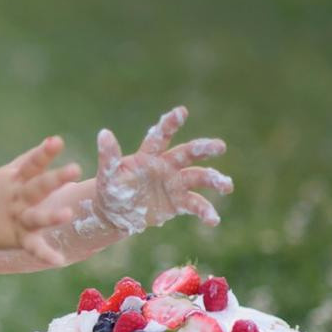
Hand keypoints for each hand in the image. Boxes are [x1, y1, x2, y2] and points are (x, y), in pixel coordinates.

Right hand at [0, 136, 83, 263]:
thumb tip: (53, 139)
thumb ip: (31, 159)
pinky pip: (32, 247)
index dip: (44, 153)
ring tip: (68, 214)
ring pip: (35, 218)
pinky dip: (44, 255)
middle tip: (75, 169)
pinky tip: (59, 261)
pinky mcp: (17, 238)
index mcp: (15, 181)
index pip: (32, 164)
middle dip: (55, 178)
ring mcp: (17, 219)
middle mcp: (17, 198)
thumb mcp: (8, 174)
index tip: (58, 142)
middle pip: (37, 187)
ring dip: (50, 217)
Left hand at [93, 105, 232, 233]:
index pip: (160, 137)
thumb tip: (104, 133)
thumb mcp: (107, 176)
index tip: (182, 111)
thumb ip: (108, 157)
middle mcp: (166, 166)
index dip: (170, 124)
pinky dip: (206, 212)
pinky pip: (196, 205)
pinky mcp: (179, 202)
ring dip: (214, 180)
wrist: (116, 212)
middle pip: (188, 154)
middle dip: (204, 149)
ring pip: (199, 177)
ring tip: (227, 186)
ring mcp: (175, 183)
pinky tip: (213, 220)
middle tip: (220, 146)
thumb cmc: (111, 189)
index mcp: (148, 156)